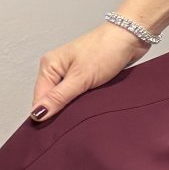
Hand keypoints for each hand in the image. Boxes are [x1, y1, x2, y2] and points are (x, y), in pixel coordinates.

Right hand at [28, 21, 146, 123]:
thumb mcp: (80, 77)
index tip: (52, 132)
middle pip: (52, 100)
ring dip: (73, 109)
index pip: (39, 98)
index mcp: (49, 66)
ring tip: (79, 121)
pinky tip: (88, 111)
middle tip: (68, 129)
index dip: (44, 116)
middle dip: (60, 113)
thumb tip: (37, 114)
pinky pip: (79, 95)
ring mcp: (72, 73)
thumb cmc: (106, 50)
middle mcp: (58, 69)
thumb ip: (59, 97)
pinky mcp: (87, 77)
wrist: (131, 36)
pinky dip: (83, 103)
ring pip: (67, 99)